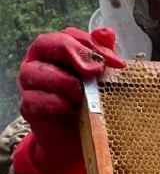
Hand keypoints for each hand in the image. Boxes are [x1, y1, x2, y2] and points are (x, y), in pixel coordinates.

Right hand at [13, 27, 125, 173]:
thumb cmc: (91, 103)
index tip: (117, 63)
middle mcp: (39, 61)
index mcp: (57, 49)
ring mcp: (30, 84)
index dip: (92, 45)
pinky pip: (35, 99)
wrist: (80, 140)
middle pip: (47, 43)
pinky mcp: (28, 107)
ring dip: (63, 81)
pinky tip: (69, 108)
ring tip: (80, 94)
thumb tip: (106, 33)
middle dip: (73, 53)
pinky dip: (55, 103)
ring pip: (36, 71)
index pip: (69, 35)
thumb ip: (103, 55)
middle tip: (94, 70)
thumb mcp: (102, 78)